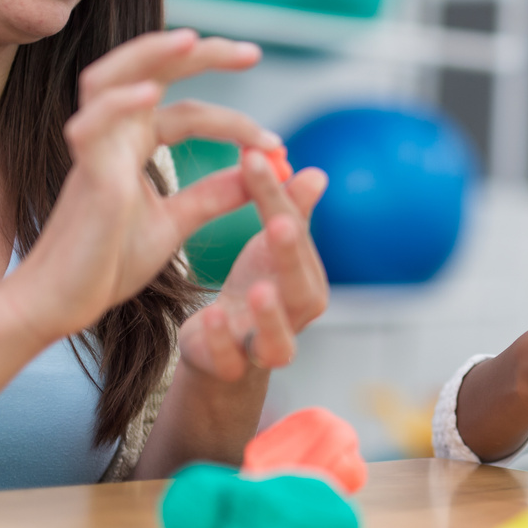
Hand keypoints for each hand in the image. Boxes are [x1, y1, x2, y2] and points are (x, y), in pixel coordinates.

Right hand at [6, 30, 274, 340]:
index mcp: (133, 146)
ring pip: (110, 79)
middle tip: (252, 52)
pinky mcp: (83, 176)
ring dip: (149, 55)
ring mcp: (93, 151)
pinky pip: (91, 127)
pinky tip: (151, 94)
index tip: (277, 145)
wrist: (64, 302)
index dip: (235, 123)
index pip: (188, 111)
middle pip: (149, 71)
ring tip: (192, 40)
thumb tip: (259, 172)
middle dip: (199, 55)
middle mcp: (112, 137)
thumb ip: (213, 195)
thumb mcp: (176, 223)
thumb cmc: (108, 263)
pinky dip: (120, 104)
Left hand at [178, 152, 329, 380]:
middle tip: (279, 222)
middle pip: (302, 288)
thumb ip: (289, 211)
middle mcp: (297, 316)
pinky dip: (223, 341)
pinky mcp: (232, 368)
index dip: (278, 197)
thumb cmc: (255, 288)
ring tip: (258, 289)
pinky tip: (210, 314)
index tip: (254, 158)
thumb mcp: (269, 249)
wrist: (225, 348)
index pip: (295, 234)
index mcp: (308, 280)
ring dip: (269, 315)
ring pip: (279, 340)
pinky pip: (232, 361)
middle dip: (291, 256)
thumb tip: (316, 173)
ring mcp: (267, 347)